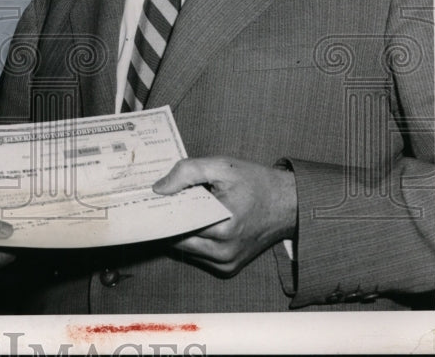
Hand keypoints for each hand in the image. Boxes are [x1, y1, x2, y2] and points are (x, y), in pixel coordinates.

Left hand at [152, 156, 296, 276]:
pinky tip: (194, 221)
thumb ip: (187, 172)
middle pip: (177, 238)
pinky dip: (192, 239)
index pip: (176, 223)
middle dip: (168, 220)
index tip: (146, 200)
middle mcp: (224, 250)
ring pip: (185, 249)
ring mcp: (226, 262)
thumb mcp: (222, 166)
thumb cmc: (255, 183)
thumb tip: (159, 188)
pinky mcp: (228, 267)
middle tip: (160, 202)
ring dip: (179, 231)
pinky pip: (198, 255)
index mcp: (223, 225)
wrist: (288, 204)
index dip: (160, 210)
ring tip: (179, 209)